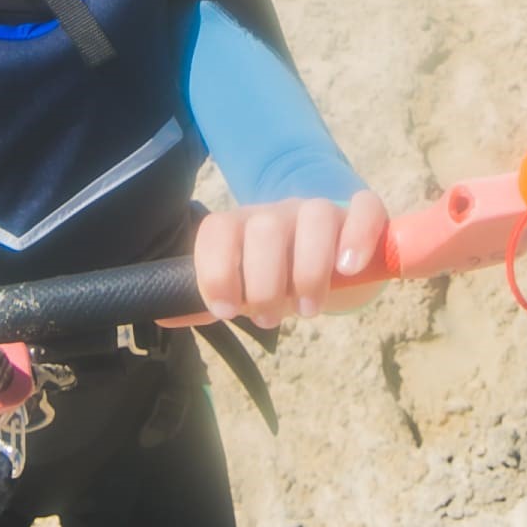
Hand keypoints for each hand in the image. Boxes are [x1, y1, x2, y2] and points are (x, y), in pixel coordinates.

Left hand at [192, 188, 388, 327]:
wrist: (327, 249)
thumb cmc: (277, 273)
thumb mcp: (242, 287)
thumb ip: (205, 300)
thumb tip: (162, 314)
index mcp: (241, 226)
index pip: (217, 230)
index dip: (215, 271)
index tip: (224, 312)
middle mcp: (278, 213)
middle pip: (266, 228)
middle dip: (265, 283)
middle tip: (270, 318)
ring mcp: (320, 210)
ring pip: (315, 216)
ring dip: (310, 270)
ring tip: (308, 310)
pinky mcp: (360, 212)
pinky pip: (364, 208)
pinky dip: (358, 236)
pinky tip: (348, 270)